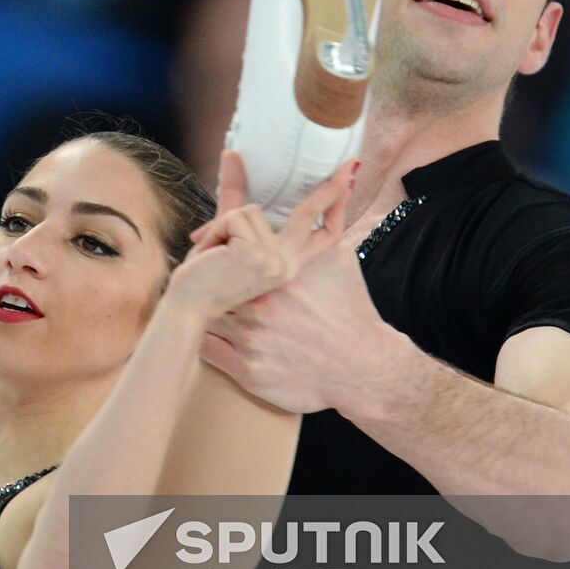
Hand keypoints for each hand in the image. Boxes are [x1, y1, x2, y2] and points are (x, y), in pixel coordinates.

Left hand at [167, 151, 356, 321]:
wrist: (187, 306)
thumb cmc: (205, 275)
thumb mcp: (227, 233)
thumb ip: (235, 196)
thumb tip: (232, 153)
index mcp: (287, 263)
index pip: (322, 235)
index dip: (337, 207)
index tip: (348, 182)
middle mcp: (286, 264)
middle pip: (309, 215)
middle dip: (330, 188)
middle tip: (350, 163)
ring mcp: (274, 261)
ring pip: (250, 211)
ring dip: (223, 224)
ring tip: (212, 250)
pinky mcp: (255, 254)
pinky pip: (234, 218)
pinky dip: (214, 230)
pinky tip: (209, 253)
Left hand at [200, 237, 393, 413]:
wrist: (364, 367)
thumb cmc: (353, 311)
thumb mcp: (340, 260)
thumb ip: (325, 226)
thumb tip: (329, 197)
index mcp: (276, 275)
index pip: (230, 250)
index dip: (219, 250)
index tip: (216, 254)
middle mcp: (260, 306)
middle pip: (214, 284)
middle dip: (212, 283)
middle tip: (211, 284)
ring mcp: (251, 340)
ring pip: (207, 317)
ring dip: (207, 312)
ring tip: (211, 309)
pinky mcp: (248, 371)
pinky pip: (207, 350)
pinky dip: (206, 340)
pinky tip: (212, 334)